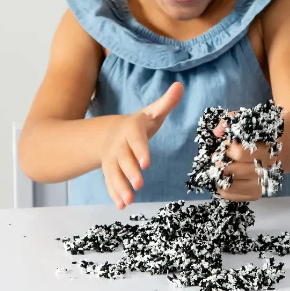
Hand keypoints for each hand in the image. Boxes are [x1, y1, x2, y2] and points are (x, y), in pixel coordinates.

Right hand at [100, 82, 183, 208]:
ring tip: (128, 201)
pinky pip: (110, 181)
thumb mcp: (153, 112)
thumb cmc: (140, 123)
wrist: (112, 132)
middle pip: (123, 158)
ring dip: (120, 186)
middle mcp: (119, 144)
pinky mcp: (109, 170)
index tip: (146, 163)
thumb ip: (167, 102)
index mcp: (132, 128)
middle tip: (139, 184)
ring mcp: (112, 158)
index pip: (136, 139)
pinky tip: (121, 205)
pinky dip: (114, 193)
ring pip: (114, 172)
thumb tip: (180, 85)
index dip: (140, 150)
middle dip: (130, 171)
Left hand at [213, 117, 275, 201]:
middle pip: (234, 170)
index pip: (240, 153)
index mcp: (266, 148)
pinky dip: (223, 189)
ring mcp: (261, 183)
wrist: (282, 147)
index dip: (227, 149)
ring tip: (218, 169)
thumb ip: (232, 121)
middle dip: (220, 163)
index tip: (223, 145)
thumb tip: (217, 132)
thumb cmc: (260, 133)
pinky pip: (233, 196)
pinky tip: (222, 180)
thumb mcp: (249, 120)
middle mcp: (266, 167)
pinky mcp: (257, 193)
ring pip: (232, 185)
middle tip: (217, 158)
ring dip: (220, 177)